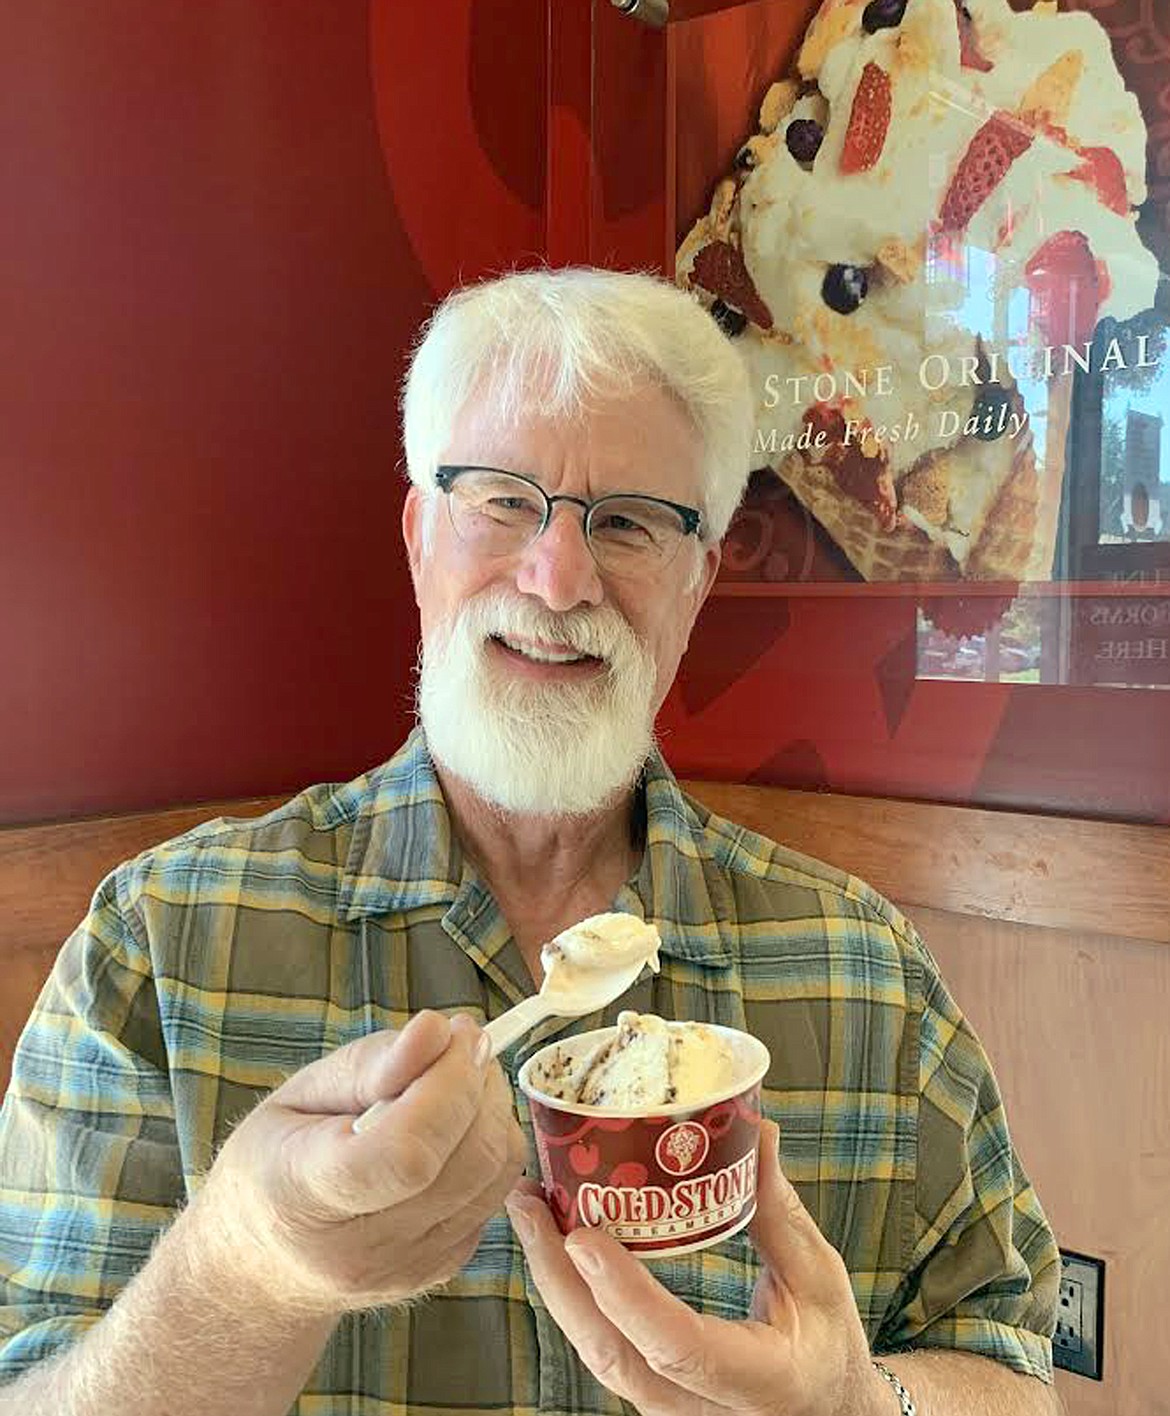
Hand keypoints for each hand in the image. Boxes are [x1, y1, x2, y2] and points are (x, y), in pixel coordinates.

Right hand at [198, 1011, 527, 1313]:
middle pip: (465, 1160)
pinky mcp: (440, 1268)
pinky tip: (454, 1124)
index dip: (447, 1084)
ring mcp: (407, 1268)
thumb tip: (438, 1030)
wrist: (261, 1265)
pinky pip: (494, 1194)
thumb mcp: (300, 1094)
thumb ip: (372, 1063)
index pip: (406, 1153)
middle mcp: (362, 1250)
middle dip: (478, 1083)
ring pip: (494, 1174)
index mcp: (306, 1198)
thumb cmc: (273, 1162)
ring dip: (494, 1109)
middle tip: (462, 1041)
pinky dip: (489, 1145)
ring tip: (459, 1076)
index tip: (454, 1032)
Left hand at [507, 1120, 887, 1415]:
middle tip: (529, 1202)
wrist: (830, 1412)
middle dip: (559, 1276)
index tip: (583, 1239)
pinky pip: (600, 1347)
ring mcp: (669, 1410)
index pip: (679, 1347)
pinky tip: (554, 1245)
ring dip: (554, 1281)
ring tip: (529, 1210)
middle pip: (612, 1353)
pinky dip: (571, 1295)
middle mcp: (702, 1409)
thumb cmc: (828, 1346)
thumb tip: (753, 1130)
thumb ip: (778, 1212)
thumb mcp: (819, 1278)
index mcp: (759, 1379)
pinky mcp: (651, 1393)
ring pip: (596, 1353)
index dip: (627, 1295)